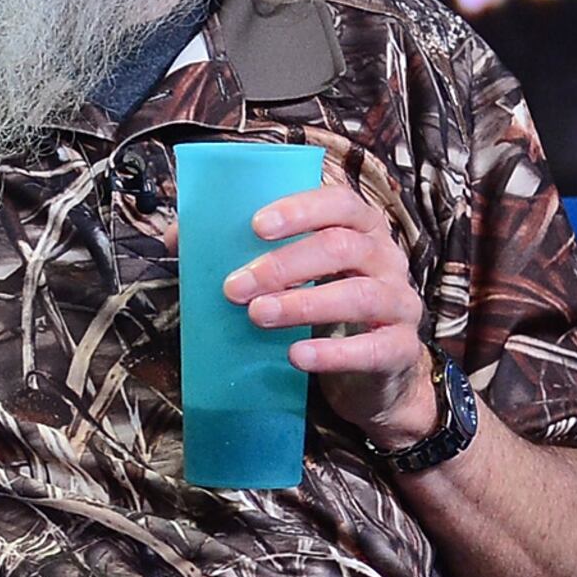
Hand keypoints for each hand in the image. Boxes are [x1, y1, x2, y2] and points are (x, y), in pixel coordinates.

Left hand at [222, 181, 439, 449]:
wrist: (372, 375)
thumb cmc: (323, 310)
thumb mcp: (289, 276)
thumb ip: (241, 252)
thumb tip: (176, 236)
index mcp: (360, 229)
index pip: (339, 202)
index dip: (299, 209)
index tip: (255, 226)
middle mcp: (386, 258)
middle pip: (341, 247)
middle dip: (283, 265)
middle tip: (234, 287)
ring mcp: (399, 303)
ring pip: (358, 295)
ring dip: (303, 304)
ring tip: (258, 315)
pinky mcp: (399, 349)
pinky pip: (374, 348)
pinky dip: (333, 353)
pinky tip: (297, 356)